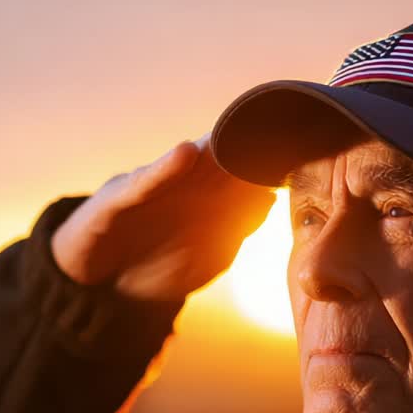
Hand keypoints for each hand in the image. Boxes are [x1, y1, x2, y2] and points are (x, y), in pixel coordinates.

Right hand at [51, 133, 276, 301]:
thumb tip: (268, 201)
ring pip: (188, 159)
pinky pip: (143, 181)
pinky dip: (164, 168)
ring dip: (216, 143)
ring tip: (245, 130)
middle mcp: (181, 180)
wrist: (99, 289)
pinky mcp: (116, 199)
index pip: (246, 167)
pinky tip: (185, 154)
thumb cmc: (158, 265)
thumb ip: (235, 229)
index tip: (313, 143)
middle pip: (222, 154)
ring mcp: (150, 185)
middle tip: (291, 122)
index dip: (274, 155)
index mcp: (206, 194)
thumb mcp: (206, 254)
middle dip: (253, 139)